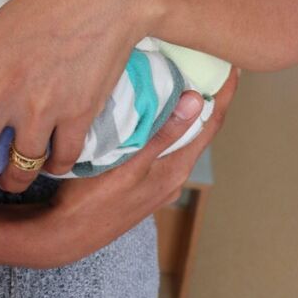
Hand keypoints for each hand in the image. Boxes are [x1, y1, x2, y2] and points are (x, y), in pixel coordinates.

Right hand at [26, 69, 237, 268]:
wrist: (64, 234)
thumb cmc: (93, 201)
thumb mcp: (129, 165)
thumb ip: (163, 134)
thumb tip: (197, 100)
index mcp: (175, 170)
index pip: (210, 125)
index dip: (224, 95)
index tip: (233, 66)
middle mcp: (171, 175)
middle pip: (197, 129)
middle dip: (205, 97)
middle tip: (206, 63)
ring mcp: (155, 179)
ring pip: (177, 136)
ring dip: (183, 109)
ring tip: (182, 76)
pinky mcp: (139, 179)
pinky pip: (160, 144)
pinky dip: (163, 122)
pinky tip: (151, 109)